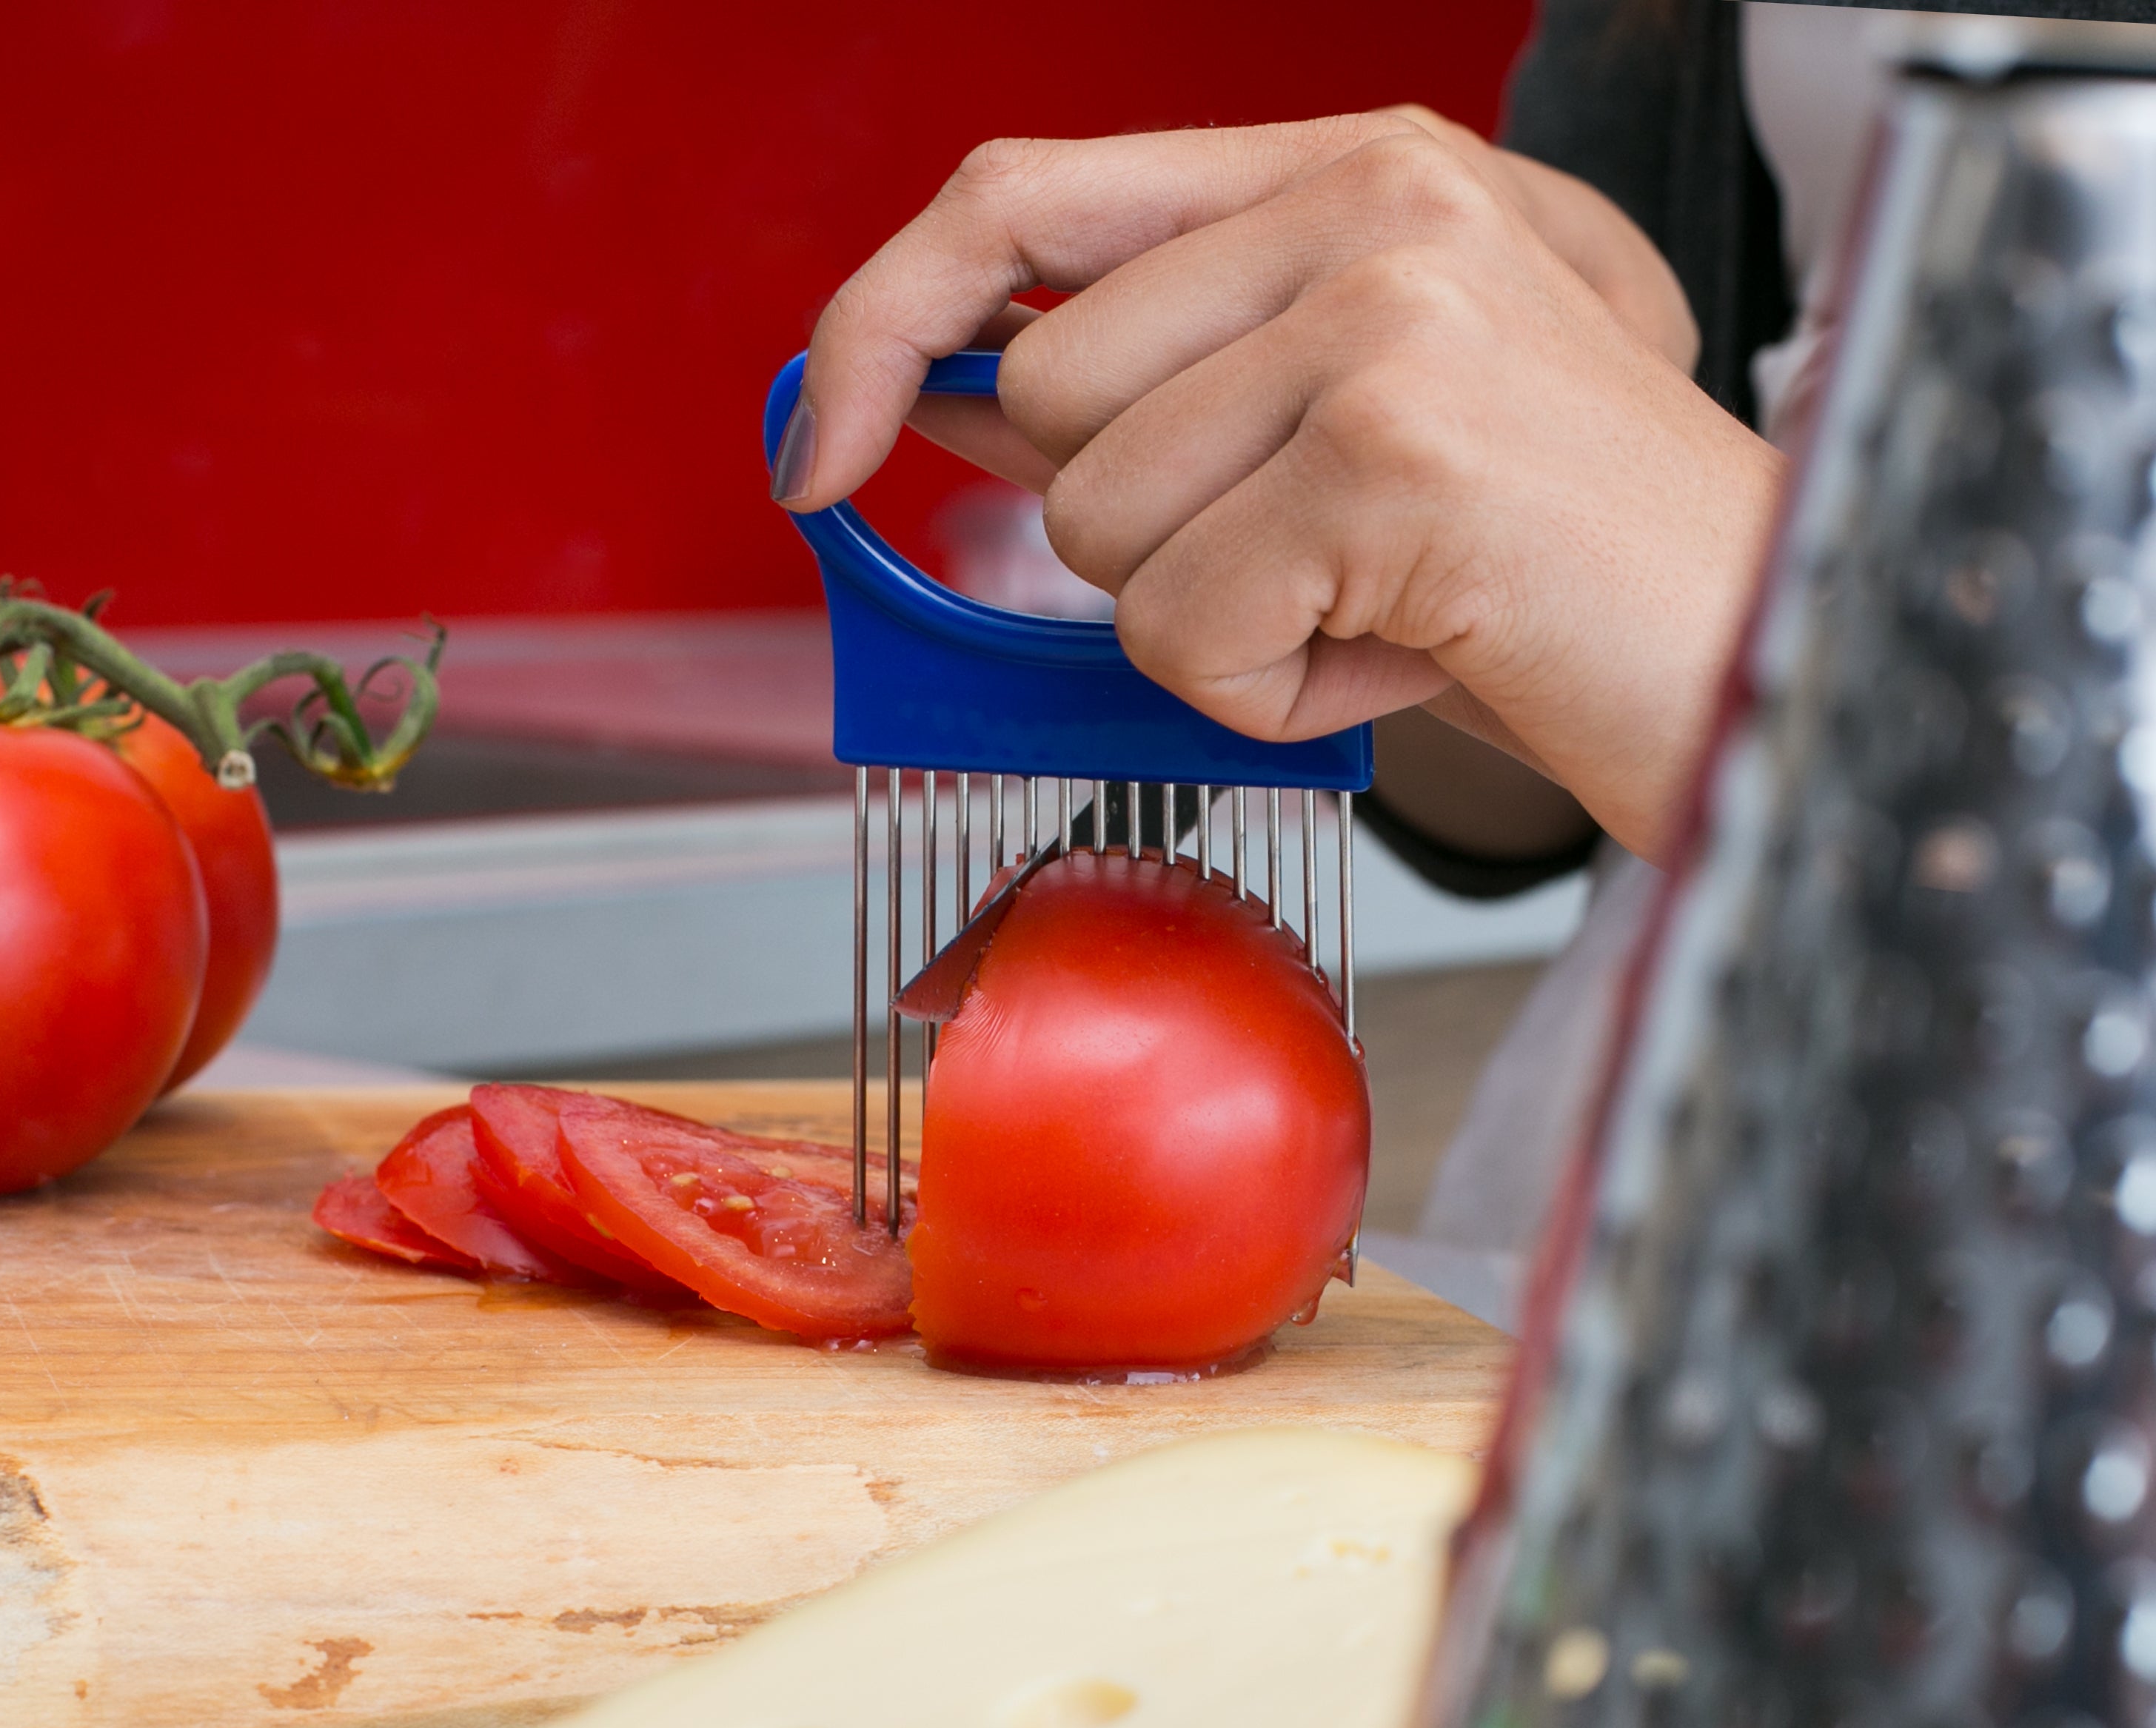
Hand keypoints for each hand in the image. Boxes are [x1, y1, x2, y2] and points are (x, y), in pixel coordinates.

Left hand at [775, 112, 1783, 860]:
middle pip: (1046, 401)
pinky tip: (1413, 650)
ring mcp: (1389, 316)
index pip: (1020, 196)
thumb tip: (935, 396)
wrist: (1778, 652)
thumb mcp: (1339, 427)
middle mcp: (1372, 203)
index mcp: (1355, 165)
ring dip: (1216, 624)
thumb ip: (1149, 381)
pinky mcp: (1397, 455)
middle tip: (1323, 557)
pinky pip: (1181, 633)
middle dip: (1143, 534)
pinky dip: (1272, 694)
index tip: (817, 445)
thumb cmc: (1550, 563)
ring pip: (1095, 529)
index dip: (885, 319)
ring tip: (1384, 604)